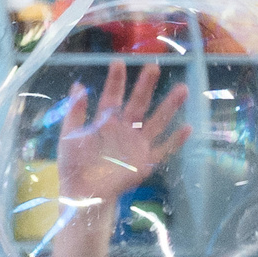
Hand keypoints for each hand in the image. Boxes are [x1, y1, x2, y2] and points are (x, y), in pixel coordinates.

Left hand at [56, 60, 191, 214]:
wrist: (82, 194)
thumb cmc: (74, 165)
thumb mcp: (69, 136)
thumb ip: (74, 113)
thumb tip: (78, 85)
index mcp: (105, 122)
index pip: (112, 97)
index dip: (116, 81)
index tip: (118, 62)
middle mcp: (125, 130)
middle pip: (138, 104)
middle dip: (145, 86)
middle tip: (153, 66)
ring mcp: (137, 145)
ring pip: (157, 122)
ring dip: (169, 107)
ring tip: (182, 89)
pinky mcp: (146, 161)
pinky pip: (164, 149)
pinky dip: (175, 140)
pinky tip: (188, 128)